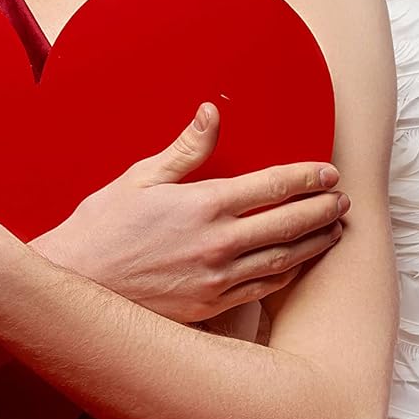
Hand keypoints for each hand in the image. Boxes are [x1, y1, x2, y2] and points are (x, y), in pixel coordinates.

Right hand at [41, 101, 348, 324]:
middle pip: (289, 223)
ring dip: (314, 243)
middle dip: (322, 209)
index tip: (328, 173)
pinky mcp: (210, 306)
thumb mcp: (140, 178)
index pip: (272, 186)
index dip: (306, 178)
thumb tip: (211, 112)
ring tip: (333, 231)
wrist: (75, 283)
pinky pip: (263, 290)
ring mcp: (217, 279)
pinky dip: (288, 275)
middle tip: (342, 202)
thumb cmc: (101, 228)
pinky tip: (297, 265)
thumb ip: (185, 149)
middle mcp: (218, 243)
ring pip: (284, 260)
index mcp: (203, 204)